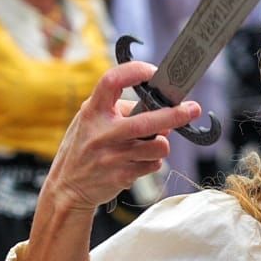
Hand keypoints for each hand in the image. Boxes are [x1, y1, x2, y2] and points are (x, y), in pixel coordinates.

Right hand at [39, 59, 200, 213]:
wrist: (67, 188)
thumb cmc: (86, 148)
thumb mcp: (92, 120)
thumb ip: (123, 111)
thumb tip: (163, 112)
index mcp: (93, 111)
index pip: (112, 81)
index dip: (136, 71)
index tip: (154, 72)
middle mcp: (101, 132)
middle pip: (148, 121)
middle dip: (175, 115)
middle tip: (193, 109)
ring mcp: (112, 156)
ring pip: (158, 145)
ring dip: (162, 144)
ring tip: (149, 145)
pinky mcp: (121, 176)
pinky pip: (154, 165)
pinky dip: (152, 162)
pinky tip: (137, 162)